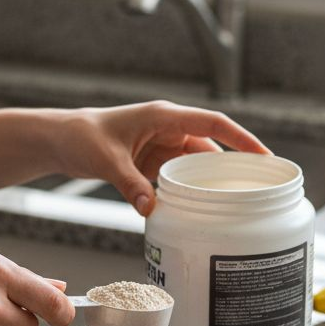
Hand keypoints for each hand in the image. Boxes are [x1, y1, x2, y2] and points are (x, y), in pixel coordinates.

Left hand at [52, 101, 269, 214]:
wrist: (60, 140)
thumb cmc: (81, 137)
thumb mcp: (106, 160)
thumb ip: (129, 184)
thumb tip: (150, 208)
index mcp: (164, 117)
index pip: (213, 124)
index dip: (241, 138)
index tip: (264, 156)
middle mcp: (168, 129)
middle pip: (212, 147)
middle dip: (234, 166)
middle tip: (258, 189)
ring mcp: (162, 146)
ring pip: (197, 164)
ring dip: (212, 181)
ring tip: (236, 203)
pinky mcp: (153, 162)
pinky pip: (181, 176)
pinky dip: (191, 190)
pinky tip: (202, 208)